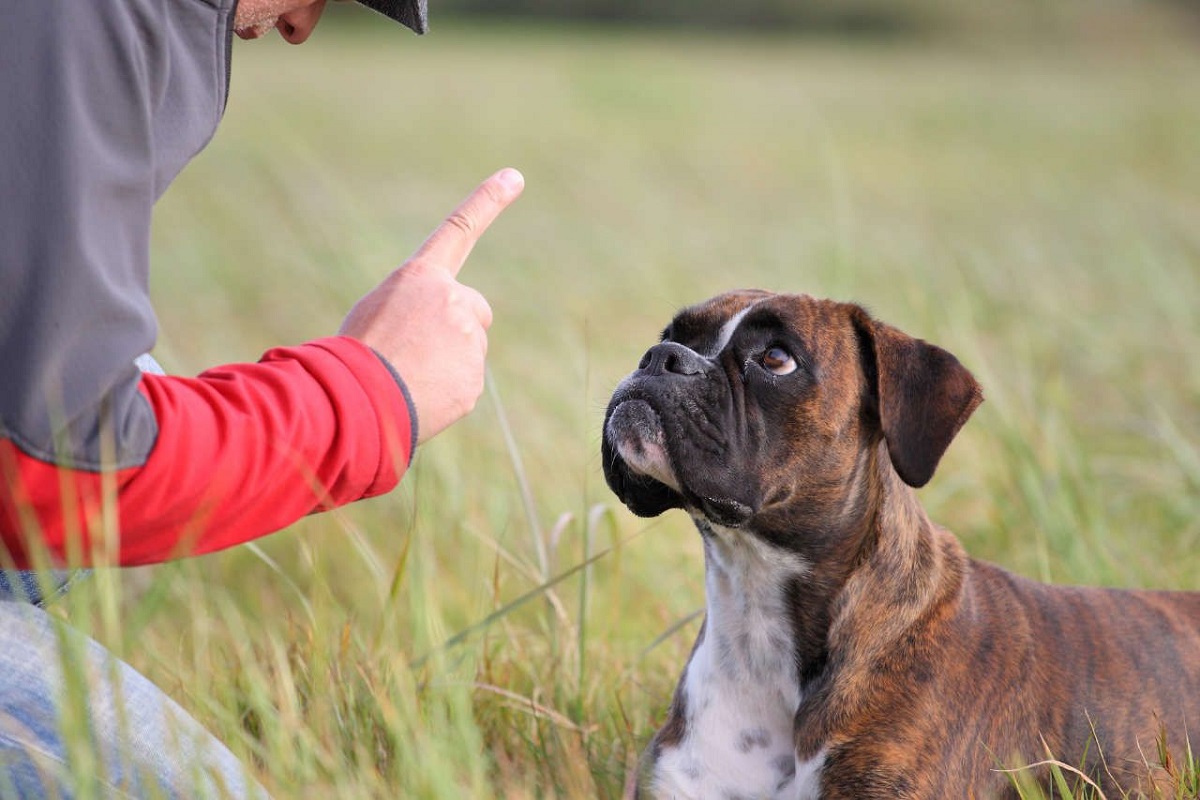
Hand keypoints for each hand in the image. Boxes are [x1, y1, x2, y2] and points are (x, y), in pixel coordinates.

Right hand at [339, 168, 524, 443]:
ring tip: (408, 375)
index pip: (458, 230)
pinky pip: (464, 383)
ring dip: (446, 363)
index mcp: (420, 278)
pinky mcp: (473, 378)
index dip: (488, 201)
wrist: (355, 398)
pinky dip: (446, 391)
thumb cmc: (354, 354)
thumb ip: (416, 309)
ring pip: (468, 351)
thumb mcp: (375, 313)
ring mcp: (467, 340)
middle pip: (474, 311)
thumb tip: (438, 339)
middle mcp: (452, 300)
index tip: (515, 176)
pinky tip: (419, 396)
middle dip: (458, 328)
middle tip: (419, 349)